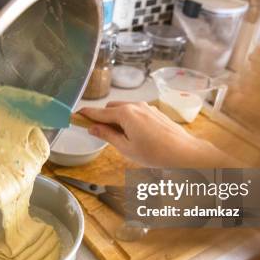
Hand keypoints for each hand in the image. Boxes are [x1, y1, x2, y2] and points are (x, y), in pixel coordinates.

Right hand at [79, 101, 236, 167]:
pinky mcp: (155, 112)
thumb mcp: (126, 148)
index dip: (86, 115)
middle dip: (103, 118)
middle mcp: (135, 106)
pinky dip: (129, 120)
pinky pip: (136, 112)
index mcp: (125, 114)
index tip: (76, 115)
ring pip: (124, 109)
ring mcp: (147, 107)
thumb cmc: (157, 154)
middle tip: (99, 133)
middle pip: (111, 108)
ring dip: (117, 119)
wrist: (184, 153)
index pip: (99, 112)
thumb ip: (107, 135)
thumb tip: (93, 128)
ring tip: (120, 139)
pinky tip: (134, 135)